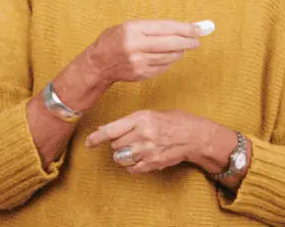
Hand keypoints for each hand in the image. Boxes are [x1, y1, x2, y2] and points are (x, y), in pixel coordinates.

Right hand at [84, 20, 212, 84]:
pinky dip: (169, 61)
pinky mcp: (140, 74)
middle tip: (197, 41)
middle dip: (187, 42)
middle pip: (170, 44)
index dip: (184, 28)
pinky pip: (162, 67)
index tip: (198, 28)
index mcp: (133, 30)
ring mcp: (138, 62)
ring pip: (168, 57)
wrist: (98, 63)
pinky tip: (169, 57)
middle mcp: (135, 47)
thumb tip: (181, 28)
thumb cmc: (115, 40)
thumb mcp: (129, 26)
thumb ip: (153, 27)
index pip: (166, 28)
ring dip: (179, 52)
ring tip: (183, 47)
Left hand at [85, 109, 213, 173]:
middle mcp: (143, 135)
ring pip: (121, 158)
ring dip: (123, 155)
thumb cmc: (175, 121)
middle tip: (128, 140)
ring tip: (134, 149)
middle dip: (117, 143)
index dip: (97, 138)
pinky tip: (140, 158)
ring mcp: (147, 150)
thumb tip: (104, 129)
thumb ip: (128, 122)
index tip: (88, 143)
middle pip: (115, 145)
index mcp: (141, 119)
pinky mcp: (152, 163)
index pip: (112, 130)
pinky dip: (132, 165)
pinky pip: (131, 169)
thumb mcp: (152, 115)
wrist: (196, 136)